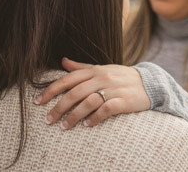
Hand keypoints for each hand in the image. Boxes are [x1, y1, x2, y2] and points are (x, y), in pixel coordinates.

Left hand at [35, 58, 150, 128]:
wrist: (148, 82)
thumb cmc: (121, 76)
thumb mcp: (102, 68)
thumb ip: (82, 67)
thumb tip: (63, 61)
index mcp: (95, 70)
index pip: (69, 79)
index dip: (52, 90)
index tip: (39, 102)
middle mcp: (102, 78)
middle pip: (75, 92)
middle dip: (59, 106)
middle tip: (49, 120)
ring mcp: (114, 89)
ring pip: (89, 101)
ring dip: (74, 115)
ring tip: (64, 126)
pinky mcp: (124, 100)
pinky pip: (107, 109)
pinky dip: (95, 117)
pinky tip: (88, 125)